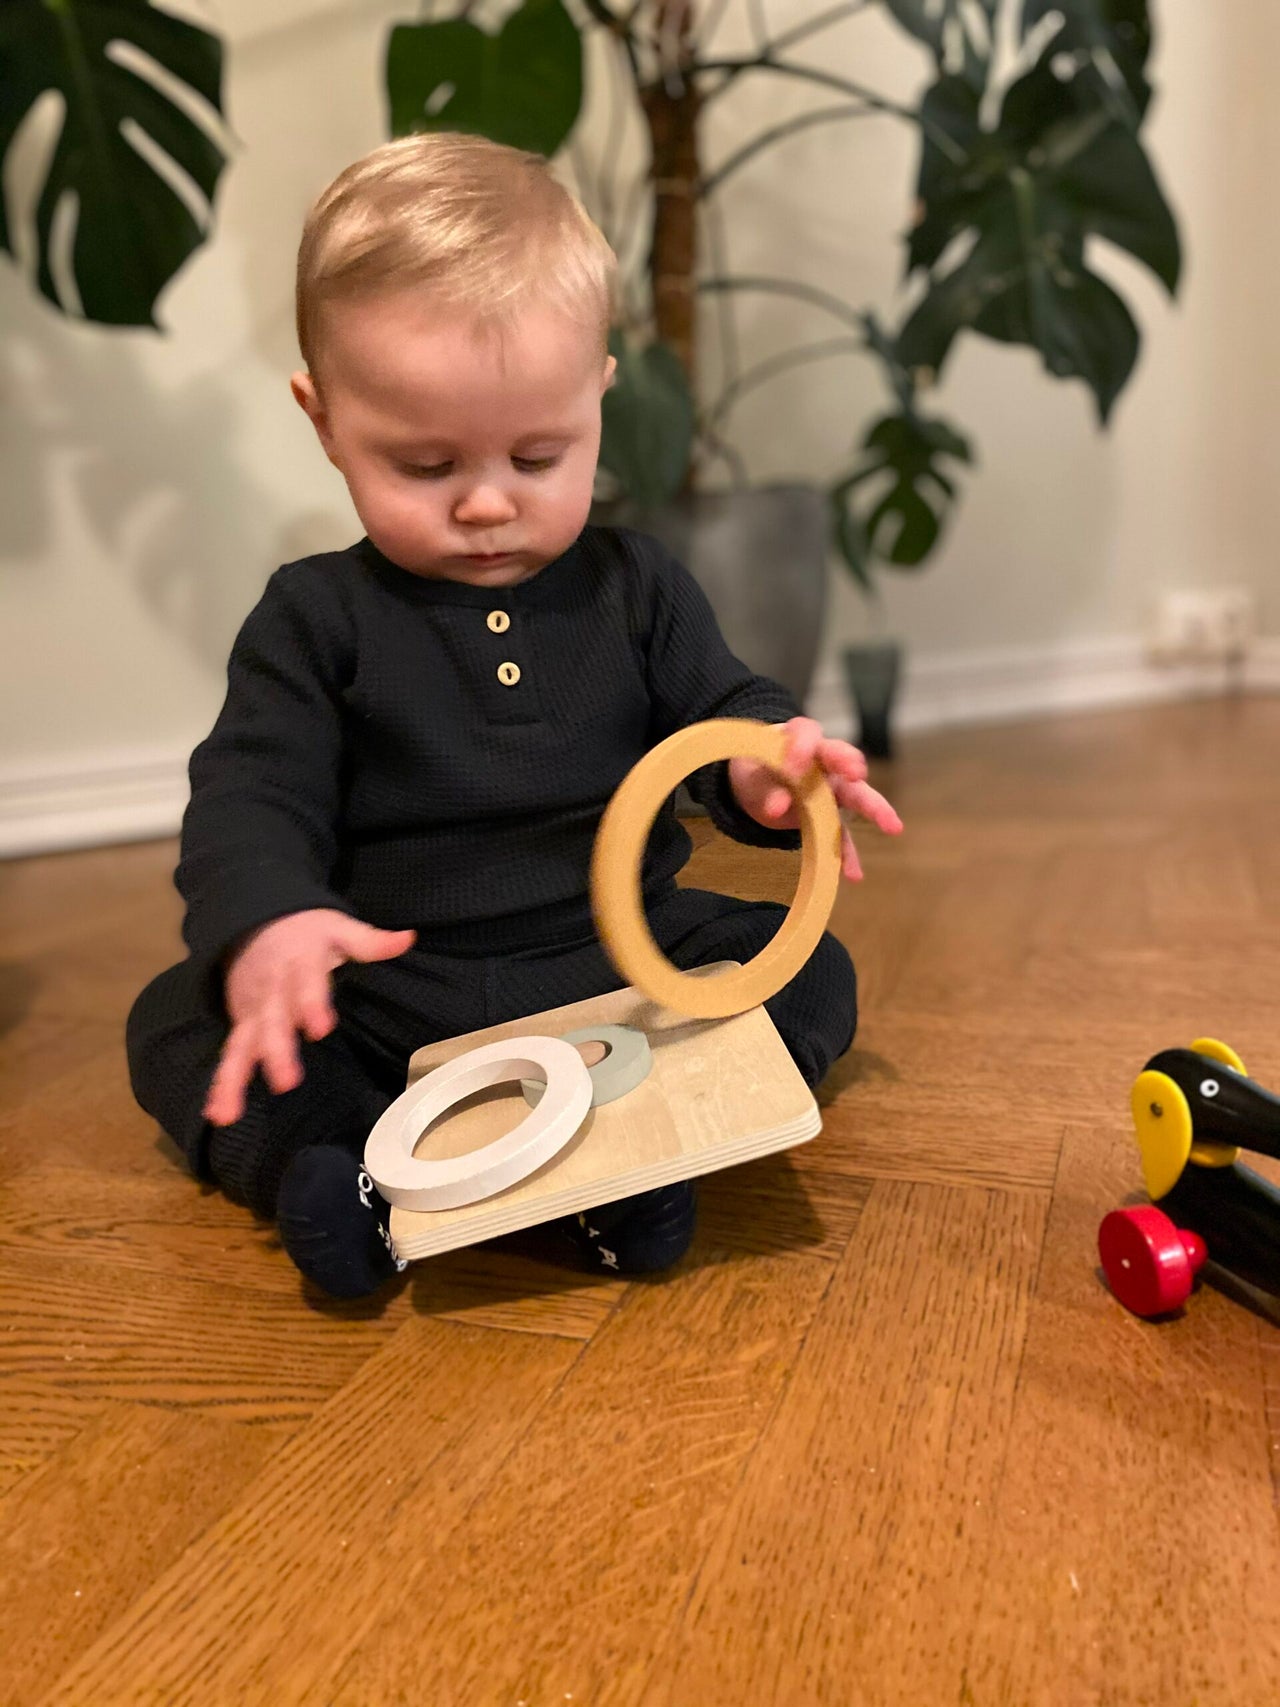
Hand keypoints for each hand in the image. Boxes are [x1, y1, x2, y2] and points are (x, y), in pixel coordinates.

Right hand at [203, 909, 416, 1126]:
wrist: (256, 921)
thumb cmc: (307, 932)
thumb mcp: (339, 929)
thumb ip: (369, 941)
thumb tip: (406, 939)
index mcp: (299, 964)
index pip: (306, 984)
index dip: (311, 1004)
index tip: (320, 1027)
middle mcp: (272, 990)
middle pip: (273, 1021)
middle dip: (276, 1051)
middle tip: (285, 1081)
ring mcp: (254, 1010)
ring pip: (243, 1044)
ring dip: (236, 1077)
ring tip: (230, 1111)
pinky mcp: (242, 1024)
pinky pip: (231, 1054)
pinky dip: (222, 1084)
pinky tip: (220, 1113)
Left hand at [728, 715, 902, 880]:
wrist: (757, 784)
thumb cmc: (758, 768)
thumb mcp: (752, 776)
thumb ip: (767, 789)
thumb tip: (778, 809)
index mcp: (801, 740)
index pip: (807, 733)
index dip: (801, 747)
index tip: (792, 767)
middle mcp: (824, 762)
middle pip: (843, 759)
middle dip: (850, 766)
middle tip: (856, 774)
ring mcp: (831, 789)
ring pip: (855, 795)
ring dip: (873, 809)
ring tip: (892, 827)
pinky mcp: (828, 817)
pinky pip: (840, 834)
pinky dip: (846, 854)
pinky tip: (853, 874)